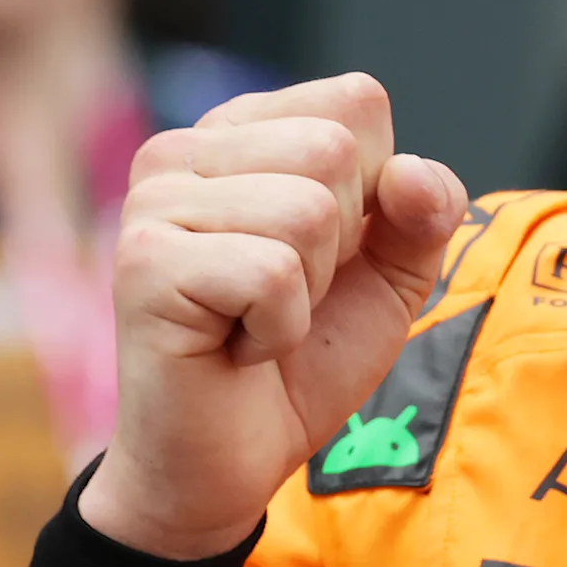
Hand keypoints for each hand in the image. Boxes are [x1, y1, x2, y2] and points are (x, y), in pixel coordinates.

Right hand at [86, 73, 468, 559]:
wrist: (227, 466)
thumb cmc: (299, 361)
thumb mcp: (389, 277)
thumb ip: (422, 211)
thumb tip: (412, 174)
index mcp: (242, 132)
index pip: (357, 100)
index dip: (377, 191)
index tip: (325, 254)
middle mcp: (184, 149)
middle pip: (334, 149)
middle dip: (343, 245)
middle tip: (285, 296)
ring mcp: (155, 201)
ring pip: (307, 211)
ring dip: (308, 293)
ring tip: (255, 321)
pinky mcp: (144, 263)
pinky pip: (271, 274)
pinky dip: (278, 330)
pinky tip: (235, 349)